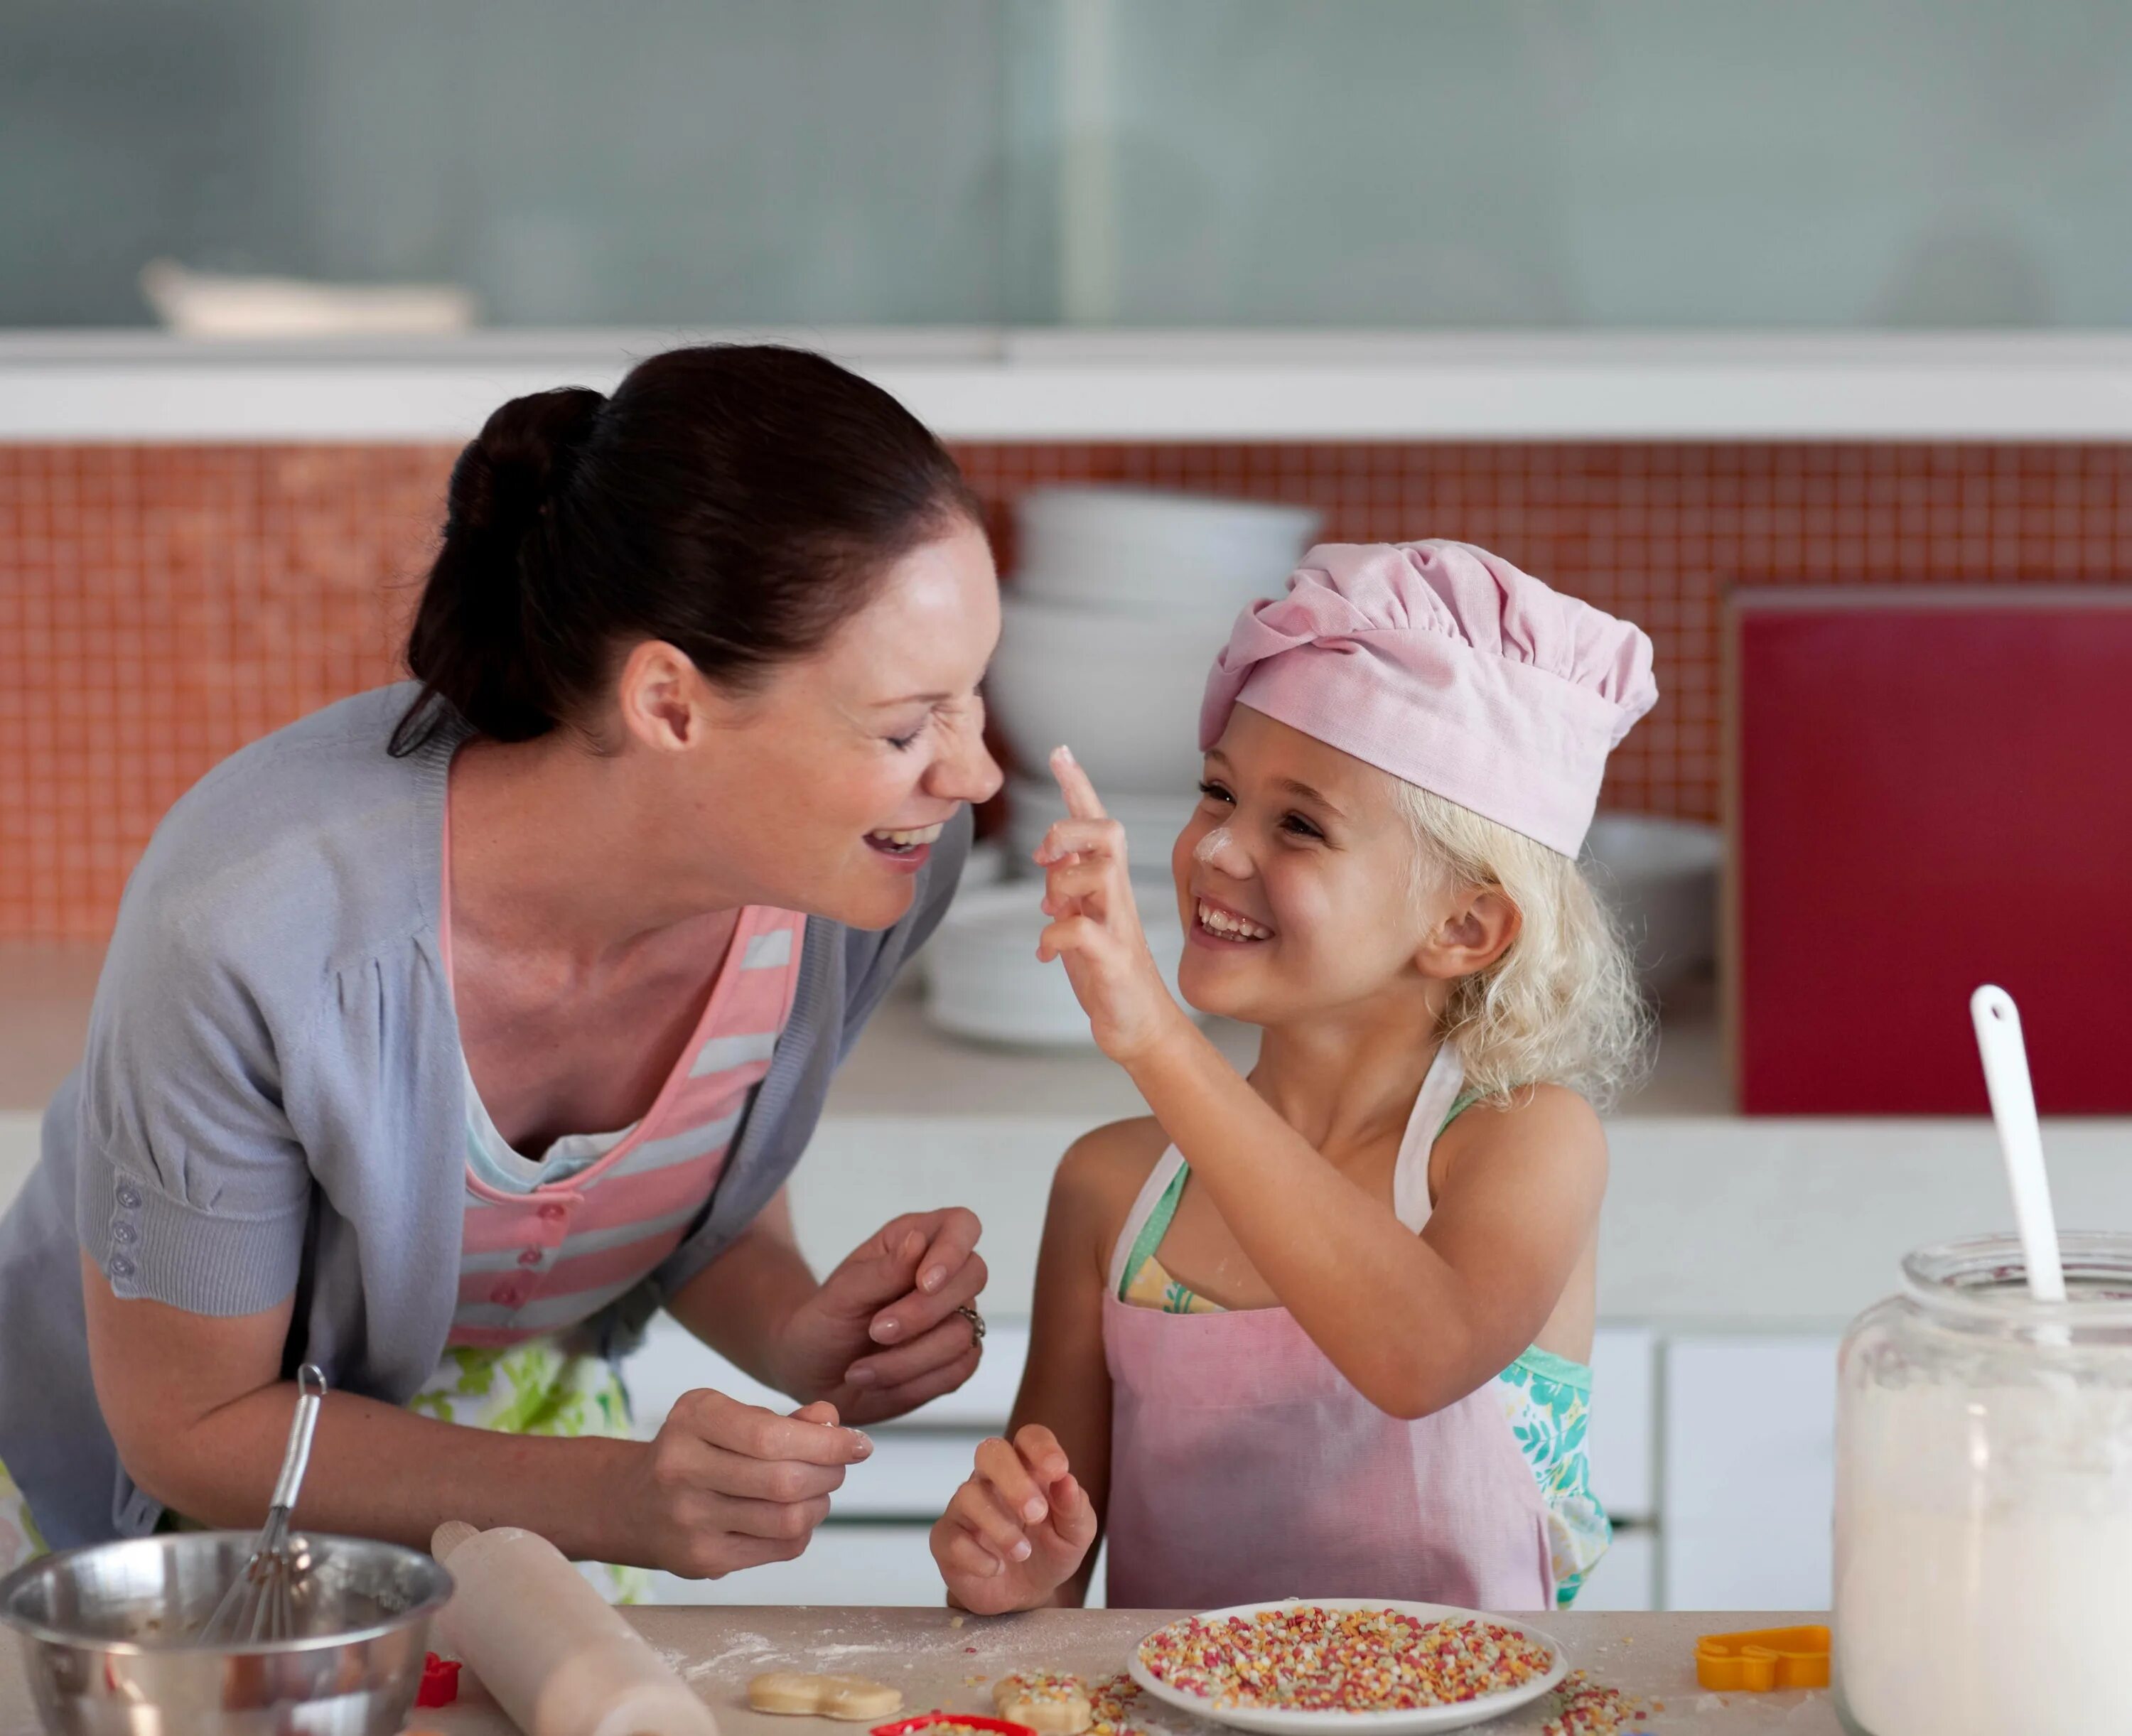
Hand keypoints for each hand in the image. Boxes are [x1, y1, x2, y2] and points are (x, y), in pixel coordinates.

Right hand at [629, 1393, 867, 1578]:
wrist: (634, 1503)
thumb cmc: (698, 1450)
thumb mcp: (730, 1417)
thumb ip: (785, 1419)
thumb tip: (832, 1421)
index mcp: (694, 1418)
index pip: (772, 1436)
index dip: (827, 1443)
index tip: (859, 1444)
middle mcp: (683, 1467)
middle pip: (785, 1481)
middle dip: (830, 1472)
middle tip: (841, 1465)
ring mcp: (689, 1519)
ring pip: (787, 1519)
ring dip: (821, 1503)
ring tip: (818, 1489)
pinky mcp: (701, 1559)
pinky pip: (779, 1548)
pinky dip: (802, 1530)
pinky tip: (795, 1514)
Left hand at [772, 1210, 987, 1425]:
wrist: (814, 1374)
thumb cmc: (824, 1323)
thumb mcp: (841, 1295)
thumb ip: (882, 1270)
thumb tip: (917, 1240)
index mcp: (915, 1241)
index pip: (961, 1226)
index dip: (953, 1250)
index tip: (924, 1284)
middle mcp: (944, 1276)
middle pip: (973, 1277)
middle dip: (923, 1313)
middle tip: (877, 1331)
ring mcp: (955, 1318)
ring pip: (963, 1333)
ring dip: (907, 1359)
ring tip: (859, 1370)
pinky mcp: (956, 1359)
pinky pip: (958, 1370)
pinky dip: (914, 1382)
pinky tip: (879, 1380)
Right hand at [930, 1425, 1096, 1613]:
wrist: (1024, 1597)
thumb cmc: (1050, 1553)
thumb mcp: (1075, 1535)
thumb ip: (1075, 1508)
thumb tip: (1067, 1481)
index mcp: (1028, 1469)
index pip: (1029, 1437)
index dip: (1041, 1447)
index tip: (1058, 1470)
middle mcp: (992, 1481)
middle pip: (990, 1452)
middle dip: (1013, 1479)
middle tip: (1036, 1513)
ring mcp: (965, 1508)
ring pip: (968, 1495)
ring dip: (999, 1526)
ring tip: (1023, 1552)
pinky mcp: (946, 1539)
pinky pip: (952, 1538)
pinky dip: (978, 1557)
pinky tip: (996, 1568)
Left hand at [1034, 746, 1192, 1064]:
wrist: (1137, 1026)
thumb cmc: (1106, 971)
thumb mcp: (1080, 917)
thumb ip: (1067, 884)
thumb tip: (1049, 858)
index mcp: (1108, 883)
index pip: (1098, 822)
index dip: (1079, 785)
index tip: (1060, 751)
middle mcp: (1118, 897)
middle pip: (1108, 831)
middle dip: (1069, 828)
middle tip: (1043, 854)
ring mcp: (1119, 926)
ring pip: (1101, 871)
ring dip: (1062, 882)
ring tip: (1048, 907)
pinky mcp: (1114, 961)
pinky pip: (1081, 931)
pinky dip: (1053, 936)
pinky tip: (1045, 953)